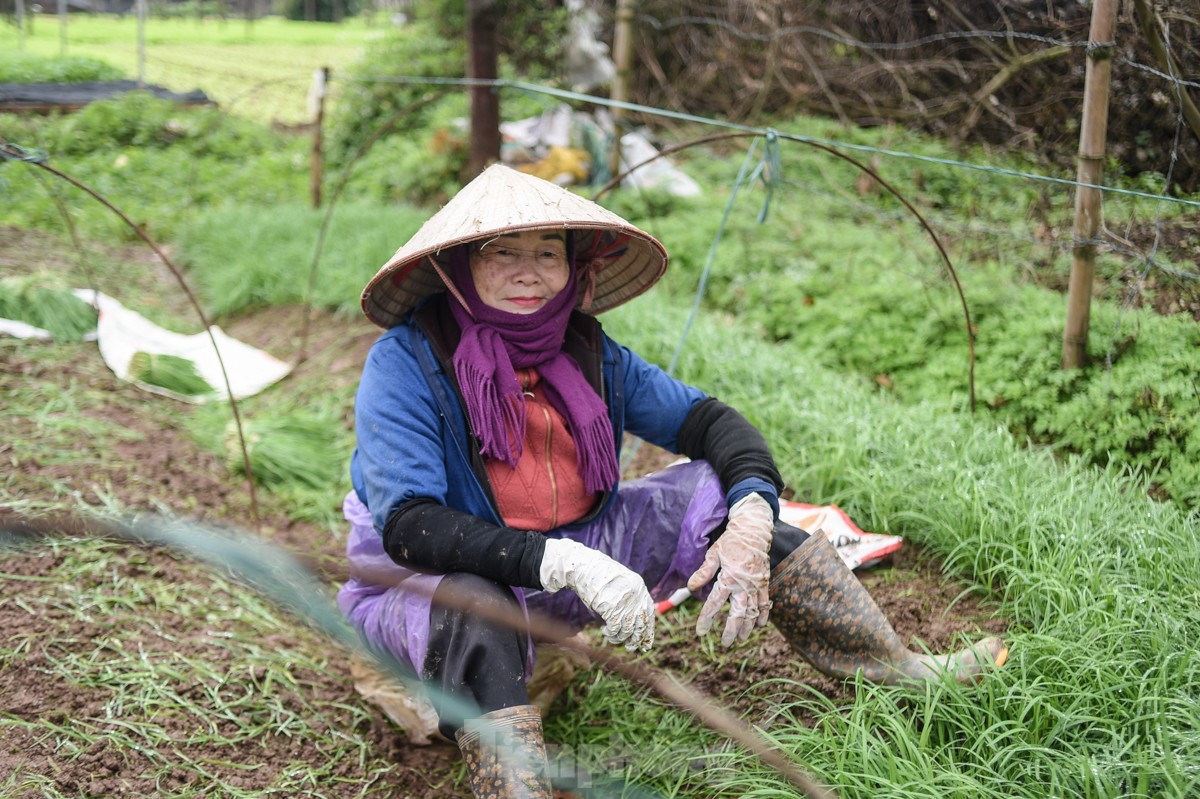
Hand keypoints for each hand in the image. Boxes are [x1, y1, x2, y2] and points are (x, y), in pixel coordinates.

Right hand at [539, 538, 655, 651]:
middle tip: (631, 647)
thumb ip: (631, 598)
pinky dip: (611, 634)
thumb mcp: (621, 583)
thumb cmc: (599, 577)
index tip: (646, 642)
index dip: (648, 630)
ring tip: (612, 637)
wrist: (583, 567)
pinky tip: (605, 632)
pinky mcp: (611, 606)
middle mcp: (635, 594)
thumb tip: (635, 621)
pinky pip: (615, 628)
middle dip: (636, 639)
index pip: (649, 613)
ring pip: (627, 629)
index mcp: (640, 587)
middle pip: (641, 624)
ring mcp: (624, 601)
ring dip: (620, 638)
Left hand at [687, 492, 772, 645]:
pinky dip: (763, 615)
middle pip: (738, 614)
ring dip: (747, 627)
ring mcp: (757, 586)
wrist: (754, 530)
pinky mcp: (765, 583)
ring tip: (741, 638)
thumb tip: (690, 587)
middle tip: (726, 643)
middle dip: (731, 630)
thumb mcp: (714, 554)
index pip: (715, 603)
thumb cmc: (731, 541)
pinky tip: (759, 625)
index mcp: (728, 578)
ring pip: (753, 612)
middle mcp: (744, 585)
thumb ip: (703, 572)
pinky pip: (765, 603)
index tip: (701, 631)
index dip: (707, 619)